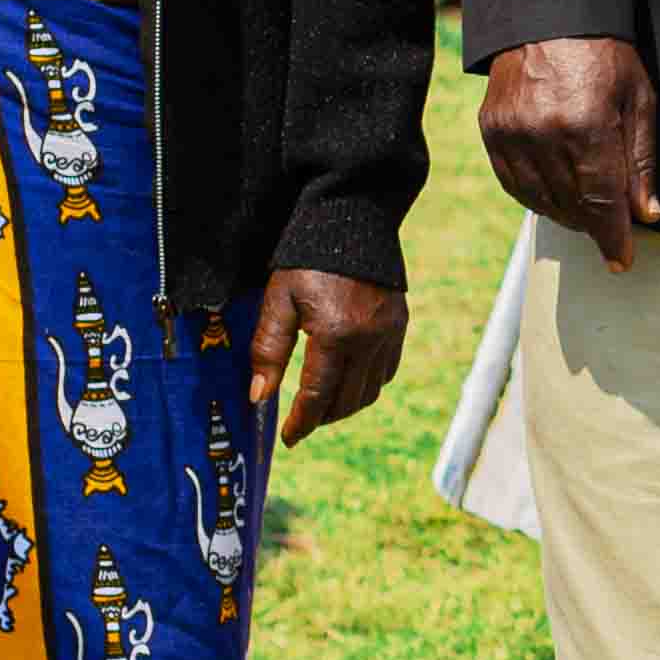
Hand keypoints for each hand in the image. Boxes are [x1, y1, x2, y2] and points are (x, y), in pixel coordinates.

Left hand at [249, 268, 408, 439]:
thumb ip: (269, 350)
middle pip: (347, 400)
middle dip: (322, 418)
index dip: (301, 422)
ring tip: (322, 406)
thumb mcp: (279, 300)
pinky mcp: (399, 326)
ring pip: (370, 391)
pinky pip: (386, 371)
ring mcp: (389, 334)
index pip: (318, 395)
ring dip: (345, 405)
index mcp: (335, 334)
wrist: (351, 221)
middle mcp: (368, 339)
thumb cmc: (306, 259)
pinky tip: (348, 381)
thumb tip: (260, 396)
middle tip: (301, 423)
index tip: (288, 438)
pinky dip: (367, 385)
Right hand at [481, 36, 659, 271]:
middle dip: (595, 224)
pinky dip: (537, 198)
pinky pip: (514, 184)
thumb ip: (641, 162)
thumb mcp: (639, 100)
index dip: (613, 237)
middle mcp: (544, 134)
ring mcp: (512, 134)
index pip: (601, 201)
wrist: (548, 15)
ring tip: (588, 209)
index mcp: (587, 126)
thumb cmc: (604, 54)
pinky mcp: (492, 131)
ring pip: (541, 201)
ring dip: (567, 214)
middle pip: (572, 206)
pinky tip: (556, 194)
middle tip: (612, 226)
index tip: (621, 260)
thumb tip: (645, 214)